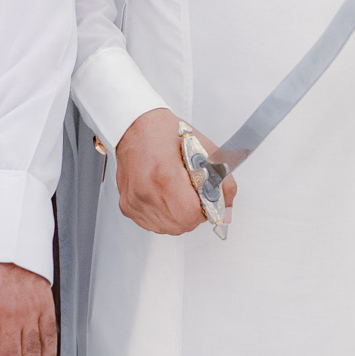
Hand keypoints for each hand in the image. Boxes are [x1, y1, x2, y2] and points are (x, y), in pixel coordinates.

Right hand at [115, 107, 237, 235]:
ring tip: (177, 193)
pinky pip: (152, 224)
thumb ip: (223, 183)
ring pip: (167, 228)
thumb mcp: (206, 150)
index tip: (203, 199)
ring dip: (178, 217)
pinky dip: (163, 216)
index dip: (203, 210)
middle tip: (192, 194)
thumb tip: (226, 209)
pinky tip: (164, 197)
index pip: (190, 215)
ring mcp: (135, 200)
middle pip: (180, 225)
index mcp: (165, 176)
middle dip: (193, 214)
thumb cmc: (166, 133)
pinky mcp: (127, 206)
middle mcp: (146, 191)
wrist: (135, 127)